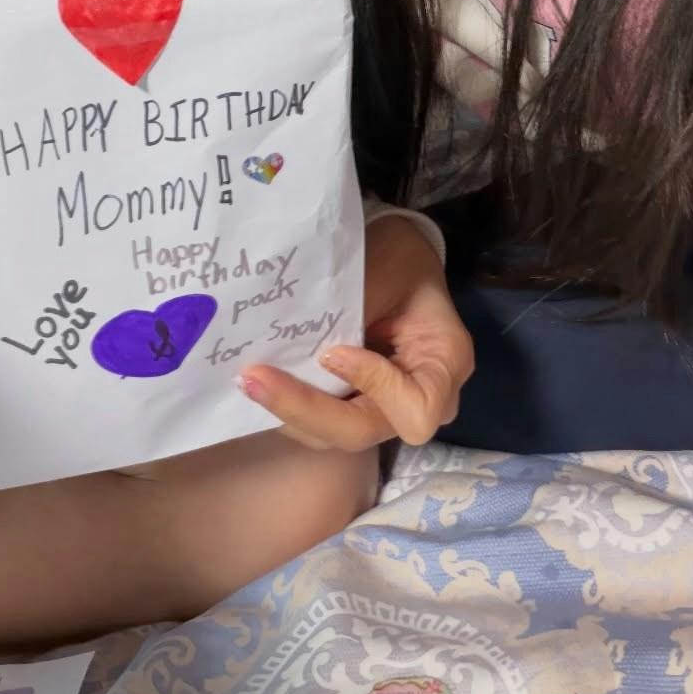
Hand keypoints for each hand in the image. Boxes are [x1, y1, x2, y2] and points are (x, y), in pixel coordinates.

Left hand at [238, 215, 473, 451]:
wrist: (397, 260)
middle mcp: (421, 399)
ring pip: (334, 435)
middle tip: (255, 378)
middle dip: (306, 409)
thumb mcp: (384, 267)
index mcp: (444, 363)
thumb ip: (350, 307)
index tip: (333, 352)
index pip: (416, 410)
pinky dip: (290, 406)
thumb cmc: (398, 258)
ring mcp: (386, 409)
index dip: (375, 387)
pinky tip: (258, 383)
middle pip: (362, 431)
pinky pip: (322, 421)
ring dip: (288, 411)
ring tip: (249, 379)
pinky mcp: (357, 406)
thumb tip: (294, 335)